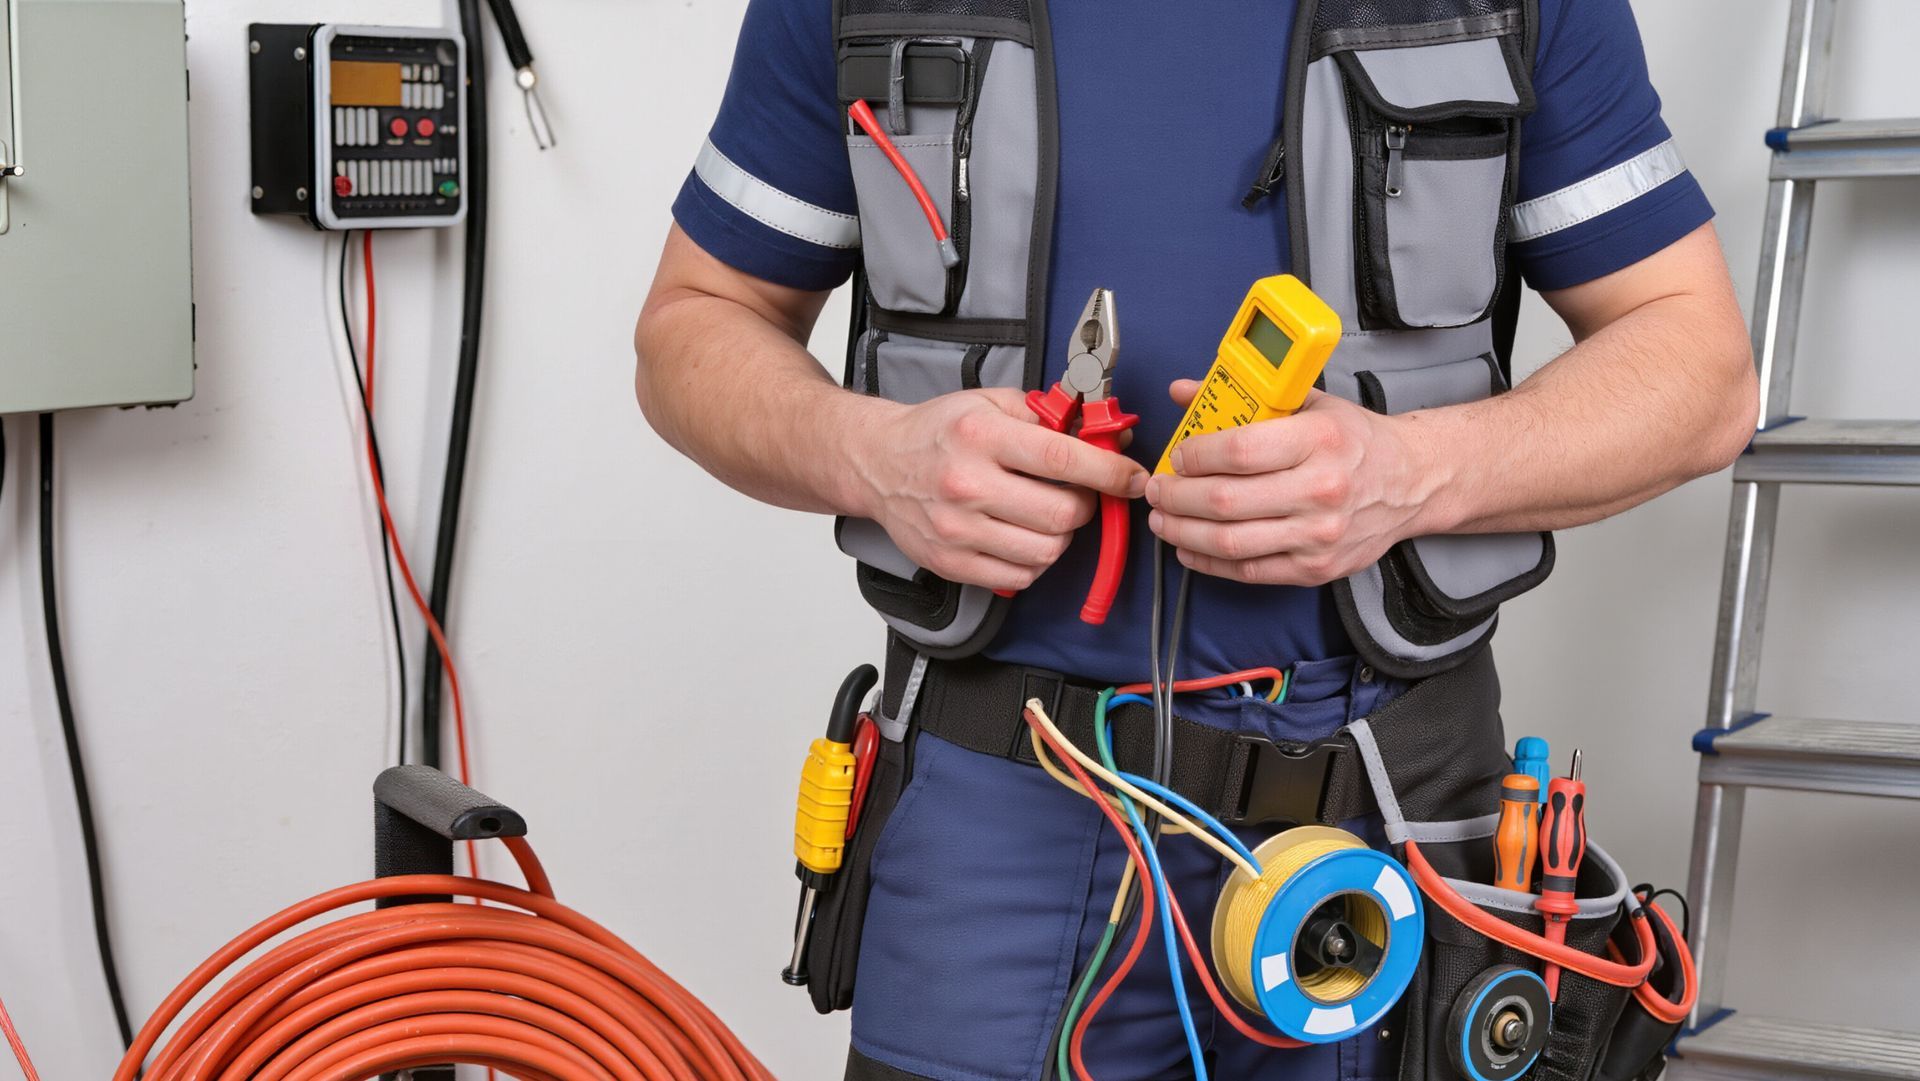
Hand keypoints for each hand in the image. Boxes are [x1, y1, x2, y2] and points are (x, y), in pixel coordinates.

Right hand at [849, 388, 1148, 591]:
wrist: (878, 463)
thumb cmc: (937, 432)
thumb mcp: (989, 403)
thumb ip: (1047, 415)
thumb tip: (1108, 436)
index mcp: (981, 437)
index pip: (1062, 459)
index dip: (1110, 472)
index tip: (1132, 478)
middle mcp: (967, 484)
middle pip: (1062, 515)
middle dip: (1085, 506)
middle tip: (1078, 495)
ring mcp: (957, 529)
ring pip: (1046, 552)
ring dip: (1061, 536)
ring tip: (1048, 517)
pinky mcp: (951, 562)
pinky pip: (1019, 578)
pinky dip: (1034, 562)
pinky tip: (1023, 538)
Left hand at [1144, 386, 1434, 585]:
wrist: (1412, 482)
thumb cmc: (1355, 440)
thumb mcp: (1308, 404)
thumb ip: (1243, 397)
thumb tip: (1181, 391)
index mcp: (1319, 440)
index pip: (1238, 451)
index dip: (1194, 457)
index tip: (1177, 456)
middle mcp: (1322, 490)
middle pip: (1225, 501)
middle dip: (1176, 497)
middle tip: (1156, 489)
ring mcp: (1319, 535)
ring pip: (1229, 542)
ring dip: (1182, 533)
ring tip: (1163, 519)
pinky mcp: (1316, 568)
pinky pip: (1248, 571)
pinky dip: (1208, 562)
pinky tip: (1188, 548)